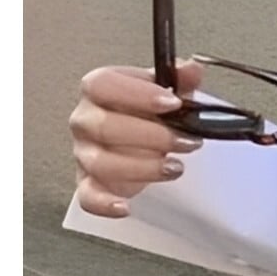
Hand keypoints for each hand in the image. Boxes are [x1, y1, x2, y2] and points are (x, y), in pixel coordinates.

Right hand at [68, 61, 207, 216]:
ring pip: (102, 163)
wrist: (136, 143)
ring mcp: (84, 153)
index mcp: (98, 91)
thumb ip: (180, 80)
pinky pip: (88, 197)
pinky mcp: (89, 184)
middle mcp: (85, 120)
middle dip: (153, 136)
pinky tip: (125, 206)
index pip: (103, 85)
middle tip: (185, 140)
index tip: (172, 103)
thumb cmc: (144, 115)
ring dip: (143, 167)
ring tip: (174, 167)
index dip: (137, 94)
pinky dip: (105, 204)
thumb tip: (191, 69)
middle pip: (104, 126)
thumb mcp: (166, 93)